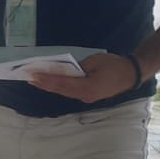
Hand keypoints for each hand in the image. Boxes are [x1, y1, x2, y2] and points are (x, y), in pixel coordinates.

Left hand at [25, 52, 139, 102]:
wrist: (130, 75)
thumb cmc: (114, 65)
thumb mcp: (95, 61)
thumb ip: (78, 66)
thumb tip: (64, 69)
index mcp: (88, 87)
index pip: (62, 83)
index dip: (47, 79)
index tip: (34, 75)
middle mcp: (85, 95)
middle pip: (60, 90)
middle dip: (44, 84)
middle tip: (28, 78)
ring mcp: (86, 97)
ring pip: (63, 92)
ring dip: (49, 86)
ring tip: (35, 80)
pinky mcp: (87, 96)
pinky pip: (69, 92)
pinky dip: (59, 87)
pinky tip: (50, 83)